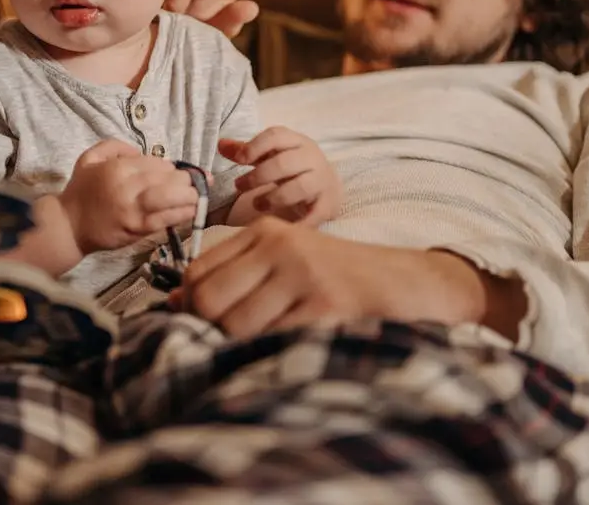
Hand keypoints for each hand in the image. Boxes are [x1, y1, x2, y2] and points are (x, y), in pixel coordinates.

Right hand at [57, 139, 198, 258]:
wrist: (68, 226)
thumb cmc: (81, 191)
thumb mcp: (90, 158)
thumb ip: (115, 146)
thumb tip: (140, 152)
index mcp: (117, 167)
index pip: (155, 162)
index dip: (169, 167)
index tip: (175, 172)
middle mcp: (126, 186)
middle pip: (167, 178)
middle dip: (185, 179)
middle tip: (195, 182)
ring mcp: (133, 209)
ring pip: (170, 197)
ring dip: (190, 195)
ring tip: (199, 195)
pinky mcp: (136, 229)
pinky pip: (165, 219)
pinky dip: (182, 213)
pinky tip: (193, 210)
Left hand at [173, 215, 490, 337]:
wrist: (412, 283)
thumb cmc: (343, 278)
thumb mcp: (288, 262)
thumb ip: (237, 275)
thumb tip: (176, 300)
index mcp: (264, 232)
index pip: (198, 272)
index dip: (190, 306)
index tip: (202, 325)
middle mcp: (280, 246)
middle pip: (209, 299)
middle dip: (210, 329)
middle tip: (230, 344)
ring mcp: (304, 274)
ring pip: (237, 325)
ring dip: (244, 347)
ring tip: (269, 345)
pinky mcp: (326, 305)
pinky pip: (274, 339)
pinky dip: (273, 354)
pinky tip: (290, 351)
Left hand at [221, 127, 340, 223]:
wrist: (326, 184)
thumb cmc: (291, 167)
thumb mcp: (270, 155)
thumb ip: (246, 151)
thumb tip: (221, 145)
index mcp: (295, 141)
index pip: (275, 136)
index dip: (255, 147)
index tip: (239, 159)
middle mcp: (311, 158)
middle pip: (285, 163)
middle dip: (259, 175)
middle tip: (239, 186)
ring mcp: (322, 180)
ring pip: (300, 186)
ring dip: (275, 197)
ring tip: (257, 204)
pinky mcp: (328, 204)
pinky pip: (315, 214)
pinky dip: (299, 222)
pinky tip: (280, 227)